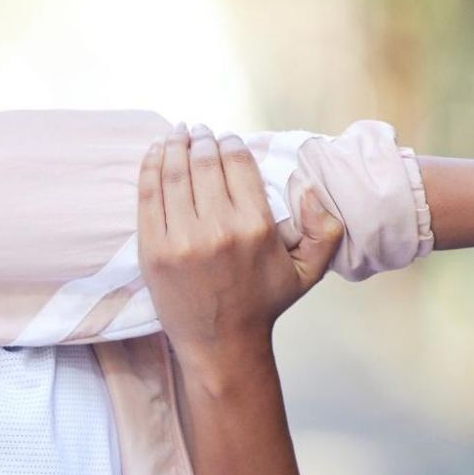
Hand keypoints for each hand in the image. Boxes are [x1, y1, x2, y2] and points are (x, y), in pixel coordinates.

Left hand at [138, 122, 345, 356]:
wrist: (221, 344)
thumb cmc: (262, 304)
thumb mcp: (308, 271)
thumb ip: (324, 231)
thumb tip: (309, 189)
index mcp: (255, 228)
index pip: (238, 165)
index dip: (231, 144)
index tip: (227, 139)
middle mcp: (218, 229)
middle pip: (205, 163)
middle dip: (202, 140)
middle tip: (199, 130)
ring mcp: (181, 239)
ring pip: (174, 174)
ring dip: (174, 146)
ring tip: (177, 134)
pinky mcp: (153, 249)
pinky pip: (149, 196)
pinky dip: (150, 167)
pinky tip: (154, 152)